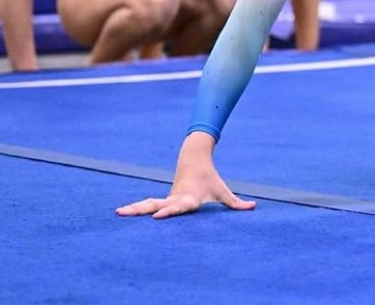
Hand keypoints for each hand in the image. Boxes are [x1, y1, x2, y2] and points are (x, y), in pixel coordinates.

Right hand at [116, 134, 255, 218]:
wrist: (194, 158)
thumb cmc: (210, 179)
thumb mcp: (223, 191)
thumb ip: (236, 203)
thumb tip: (254, 207)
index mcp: (188, 199)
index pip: (178, 207)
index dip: (169, 212)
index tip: (157, 216)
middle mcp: (175, 199)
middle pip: (158, 205)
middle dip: (144, 211)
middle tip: (128, 213)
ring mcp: (168, 198)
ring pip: (149, 204)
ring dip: (135, 209)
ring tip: (120, 212)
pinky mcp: (164, 199)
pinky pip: (148, 204)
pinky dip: (136, 208)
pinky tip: (122, 212)